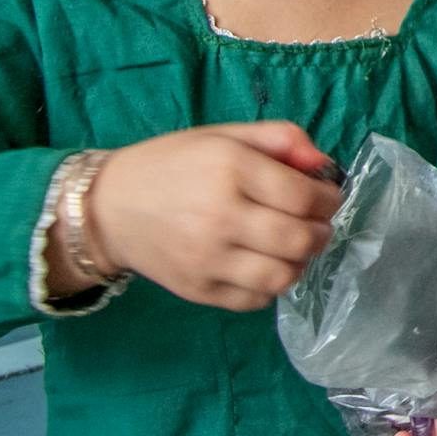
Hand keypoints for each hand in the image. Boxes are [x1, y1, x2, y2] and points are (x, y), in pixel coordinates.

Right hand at [84, 121, 343, 309]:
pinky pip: (254, 300)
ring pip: (282, 276)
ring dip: (300, 263)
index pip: (303, 196)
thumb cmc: (171, 165)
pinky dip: (270, 286)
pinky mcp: (197, 290)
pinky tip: (263, 265)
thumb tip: (324, 164)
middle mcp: (220, 218)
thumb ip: (280, 138)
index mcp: (230, 170)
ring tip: (292, 247)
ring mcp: (207, 260)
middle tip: (315, 224)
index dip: (328, 199)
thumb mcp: (224, 135)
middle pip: (299, 239)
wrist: (108, 208)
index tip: (327, 198)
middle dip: (320, 232)